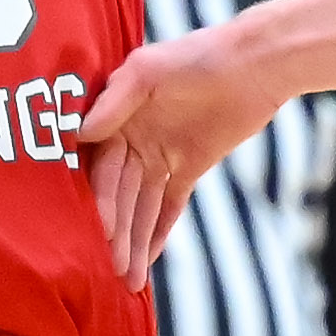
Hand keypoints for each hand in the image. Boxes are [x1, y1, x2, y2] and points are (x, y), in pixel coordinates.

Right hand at [78, 25, 283, 285]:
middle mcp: (132, 137)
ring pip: (143, 206)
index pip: (101, 167)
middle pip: (120, 194)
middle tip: (112, 268)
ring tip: (127, 279)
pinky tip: (147, 260)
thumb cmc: (197, 56)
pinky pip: (170, 205)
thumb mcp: (148, 71)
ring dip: (134, 241)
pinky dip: (159, 231)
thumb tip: (79, 134)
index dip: (101, 200)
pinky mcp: (189, 165)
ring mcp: (161, 153)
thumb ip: (115, 102)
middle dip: (116, 232)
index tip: (99, 232)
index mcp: (115, 116)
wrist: (256, 62)